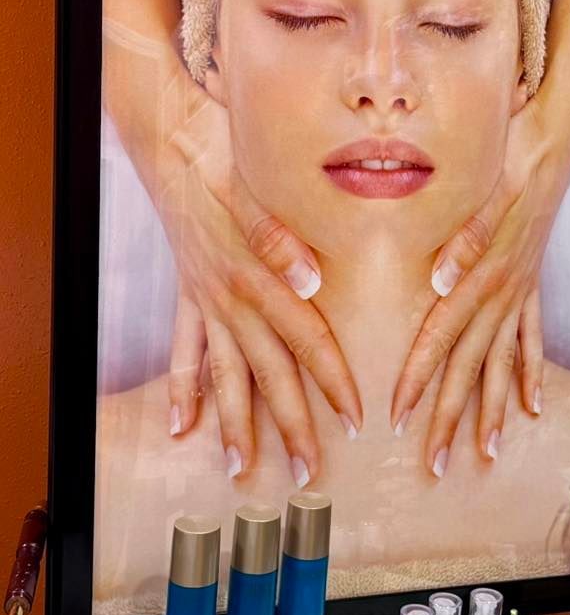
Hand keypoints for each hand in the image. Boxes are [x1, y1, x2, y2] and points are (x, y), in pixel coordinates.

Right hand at [158, 84, 362, 482]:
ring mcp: (205, 299)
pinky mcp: (187, 290)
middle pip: (268, 373)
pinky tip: (177, 425)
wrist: (170, 139)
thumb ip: (282, 239)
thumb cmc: (225, 157)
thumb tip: (311, 282)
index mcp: (260, 276)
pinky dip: (181, 388)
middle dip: (290, 427)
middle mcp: (231, 297)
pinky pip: (185, 348)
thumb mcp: (256, 189)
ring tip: (240, 470)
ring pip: (224, 374)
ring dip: (234, 423)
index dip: (332, 383)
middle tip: (309, 475)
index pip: (306, 341)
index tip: (355, 422)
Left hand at [390, 96, 569, 474]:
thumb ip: (464, 237)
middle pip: (472, 364)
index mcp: (483, 268)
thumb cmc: (515, 153)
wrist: (558, 135)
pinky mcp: (531, 277)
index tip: (396, 417)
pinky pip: (530, 337)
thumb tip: (440, 282)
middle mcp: (504, 286)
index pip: (442, 334)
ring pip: (503, 361)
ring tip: (485, 452)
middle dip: (451, 417)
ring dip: (493, 409)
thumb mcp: (488, 187)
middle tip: (434, 465)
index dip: (419, 378)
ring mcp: (521, 286)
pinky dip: (529, 372)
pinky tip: (530, 405)